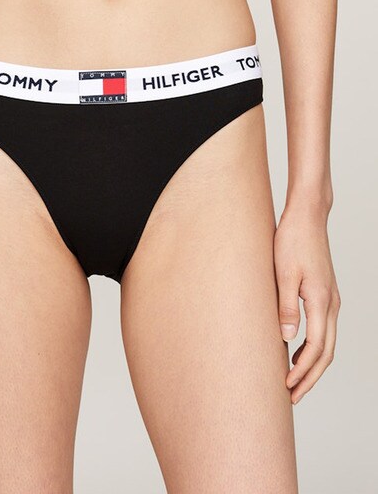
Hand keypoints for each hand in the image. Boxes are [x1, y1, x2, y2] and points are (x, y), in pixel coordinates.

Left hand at [274, 204, 340, 404]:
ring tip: (293, 379)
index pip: (316, 349)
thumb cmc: (292, 241)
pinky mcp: (324, 293)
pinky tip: (295, 349)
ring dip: (312, 363)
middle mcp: (331, 303)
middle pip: (326, 352)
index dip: (302, 371)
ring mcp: (330, 298)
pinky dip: (312, 346)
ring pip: (327, 342)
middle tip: (292, 396)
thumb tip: (286, 339)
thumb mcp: (283, 274)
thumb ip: (286, 307)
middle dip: (310, 377)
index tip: (287, 387)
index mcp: (321, 301)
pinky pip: (323, 329)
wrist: (307, 218)